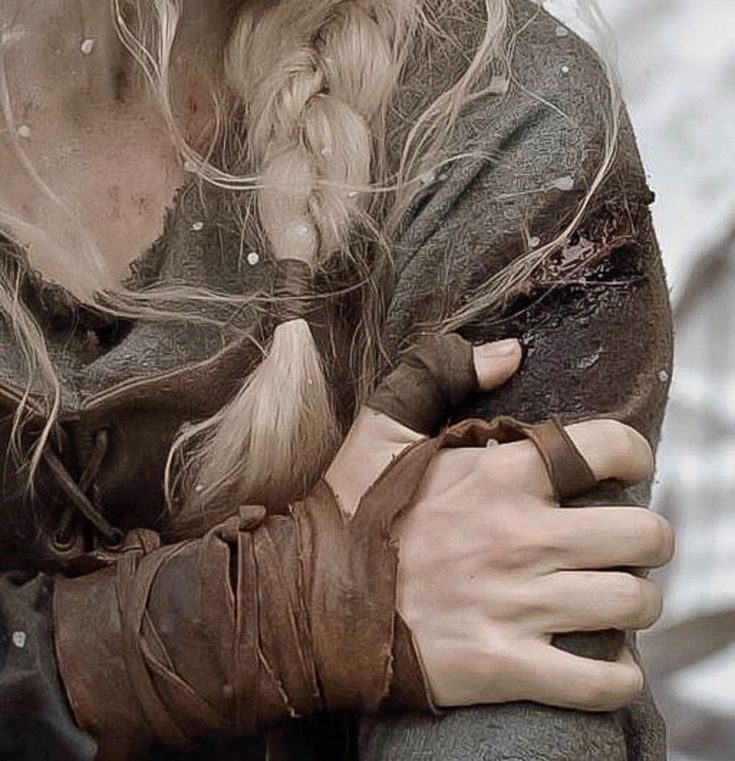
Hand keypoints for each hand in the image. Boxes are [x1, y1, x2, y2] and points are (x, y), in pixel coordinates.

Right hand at [326, 337, 673, 711]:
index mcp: (501, 474)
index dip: (634, 454)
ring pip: (632, 604)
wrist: (308, 600)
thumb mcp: (381, 426)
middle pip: (644, 535)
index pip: (611, 448)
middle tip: (624, 542)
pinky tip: (607, 664)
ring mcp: (518, 604)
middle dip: (648, 537)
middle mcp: (524, 536)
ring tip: (610, 596)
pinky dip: (617, 678)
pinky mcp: (504, 664)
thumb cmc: (349, 511)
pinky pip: (598, 682)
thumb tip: (510, 352)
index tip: (626, 468)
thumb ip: (439, 372)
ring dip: (634, 601)